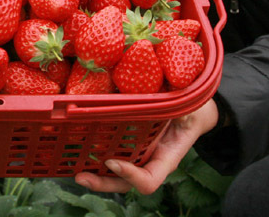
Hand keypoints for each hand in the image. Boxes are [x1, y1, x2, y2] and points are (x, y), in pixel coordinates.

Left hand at [74, 99, 219, 193]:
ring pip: (115, 173)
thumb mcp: (188, 104)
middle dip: (102, 183)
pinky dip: (94, 152)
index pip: (149, 180)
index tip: (112, 161)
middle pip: (125, 183)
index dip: (131, 176)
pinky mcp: (130, 142)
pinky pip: (112, 152)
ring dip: (94, 173)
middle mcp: (150, 160)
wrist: (195, 109)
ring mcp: (139, 153)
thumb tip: (162, 85)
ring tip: (73, 166)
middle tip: (80, 176)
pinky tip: (77, 144)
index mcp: (168, 156)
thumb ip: (175, 101)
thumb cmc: (193, 106)